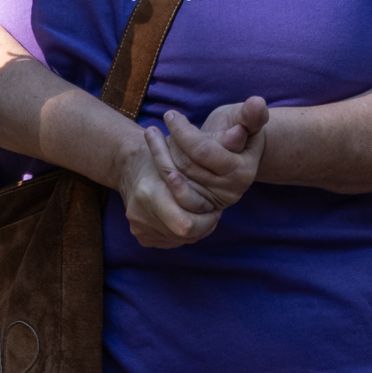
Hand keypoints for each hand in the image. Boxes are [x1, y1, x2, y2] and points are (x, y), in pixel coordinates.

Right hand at [113, 131, 222, 248]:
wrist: (132, 164)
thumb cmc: (164, 151)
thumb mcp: (187, 144)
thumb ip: (214, 143)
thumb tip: (239, 132)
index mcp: (148, 191)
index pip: (186, 224)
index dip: (207, 219)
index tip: (215, 207)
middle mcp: (139, 212)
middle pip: (184, 233)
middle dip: (203, 225)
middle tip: (212, 212)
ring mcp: (139, 227)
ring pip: (179, 238)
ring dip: (195, 227)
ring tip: (201, 210)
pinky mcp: (141, 236)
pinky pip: (170, 240)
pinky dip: (182, 230)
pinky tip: (187, 214)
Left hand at [152, 98, 268, 215]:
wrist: (239, 153)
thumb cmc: (241, 128)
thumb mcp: (245, 118)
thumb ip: (250, 114)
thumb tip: (257, 103)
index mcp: (242, 171)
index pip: (203, 151)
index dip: (183, 131)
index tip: (170, 114)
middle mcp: (229, 192)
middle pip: (186, 166)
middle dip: (171, 141)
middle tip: (163, 121)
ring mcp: (212, 202)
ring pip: (175, 178)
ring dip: (160, 154)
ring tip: (153, 133)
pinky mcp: (198, 207)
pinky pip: (170, 191)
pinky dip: (160, 170)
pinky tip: (156, 152)